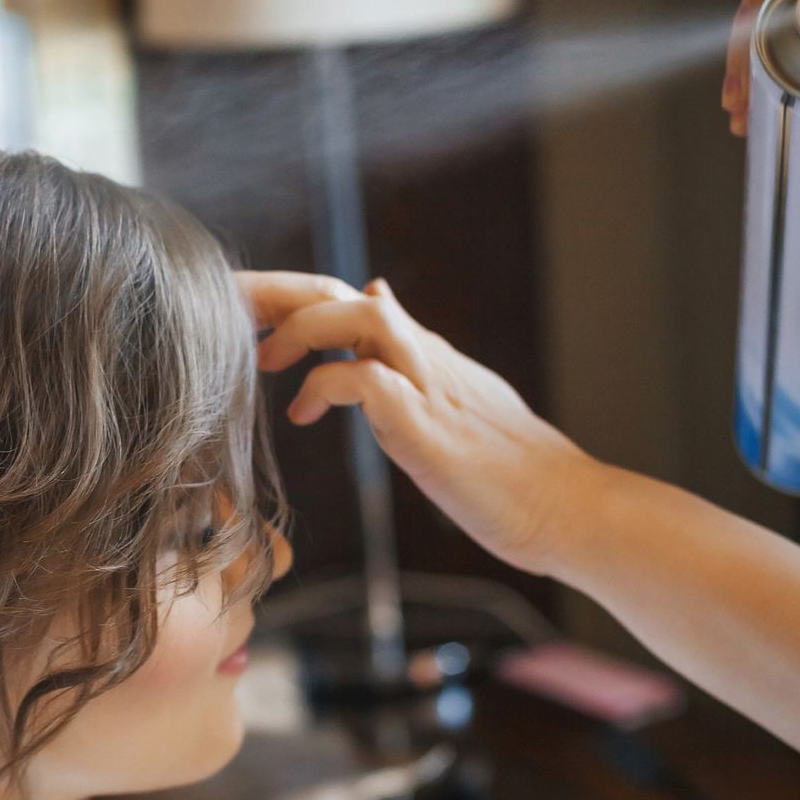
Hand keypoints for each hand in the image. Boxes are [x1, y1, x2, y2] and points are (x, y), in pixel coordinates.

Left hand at [238, 270, 599, 576]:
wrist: (566, 507)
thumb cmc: (508, 469)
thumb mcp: (449, 393)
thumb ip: (406, 352)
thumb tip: (375, 294)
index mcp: (424, 352)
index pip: (346, 299)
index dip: (290, 299)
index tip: (244, 318)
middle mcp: (425, 355)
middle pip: (341, 293)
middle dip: (279, 298)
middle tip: (232, 324)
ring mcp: (429, 385)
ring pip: (358, 316)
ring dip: (301, 328)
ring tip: (264, 361)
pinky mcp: (428, 425)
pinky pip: (366, 381)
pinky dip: (325, 385)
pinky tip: (303, 414)